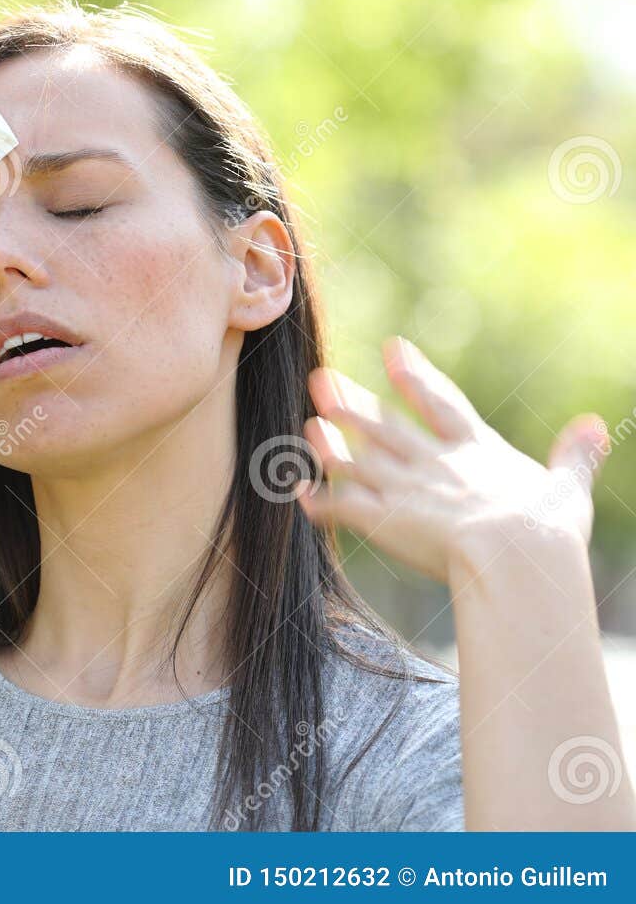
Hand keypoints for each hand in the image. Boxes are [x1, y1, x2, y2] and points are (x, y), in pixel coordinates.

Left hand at [296, 336, 611, 584]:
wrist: (512, 555)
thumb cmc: (547, 530)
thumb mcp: (568, 487)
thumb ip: (576, 456)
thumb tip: (600, 426)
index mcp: (473, 449)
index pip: (439, 401)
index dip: (415, 375)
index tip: (392, 348)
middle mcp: (430, 462)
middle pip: (382, 425)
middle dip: (350, 402)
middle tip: (320, 379)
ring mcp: (402, 488)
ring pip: (355, 459)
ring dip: (329, 443)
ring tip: (308, 427)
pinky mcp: (382, 520)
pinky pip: (341, 507)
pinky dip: (320, 501)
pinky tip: (302, 495)